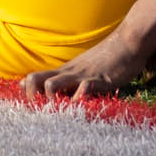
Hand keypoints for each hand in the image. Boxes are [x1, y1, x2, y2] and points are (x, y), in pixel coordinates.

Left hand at [20, 30, 151, 101]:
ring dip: (50, 100)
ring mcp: (82, 75)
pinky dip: (78, 99)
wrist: (128, 41)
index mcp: (65, 70)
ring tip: (56, 114)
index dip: (27, 91)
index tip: (28, 105)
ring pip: (54, 83)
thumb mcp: (82, 67)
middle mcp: (69, 72)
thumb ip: (67, 76)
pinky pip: (84, 88)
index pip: (35, 78)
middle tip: (39, 114)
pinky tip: (79, 108)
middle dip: (32, 98)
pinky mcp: (100, 79)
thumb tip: (47, 84)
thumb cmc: (107, 57)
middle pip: (37, 80)